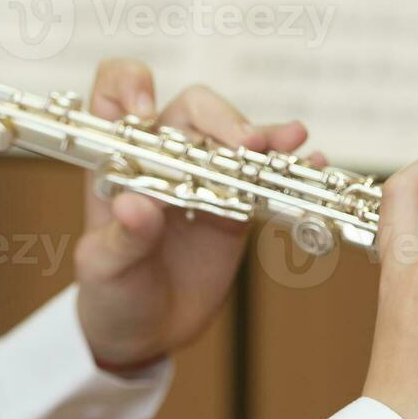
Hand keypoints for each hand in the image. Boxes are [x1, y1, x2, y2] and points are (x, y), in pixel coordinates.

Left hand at [75, 59, 319, 370]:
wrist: (144, 332)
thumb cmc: (110, 293)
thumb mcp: (104, 268)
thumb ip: (122, 237)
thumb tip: (136, 205)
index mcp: (118, 160)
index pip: (115, 97)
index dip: (129, 86)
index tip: (146, 111)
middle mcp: (163, 159)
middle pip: (193, 110)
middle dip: (220, 118)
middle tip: (244, 143)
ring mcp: (204, 178)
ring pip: (235, 139)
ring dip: (264, 136)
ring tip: (291, 141)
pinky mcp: (236, 204)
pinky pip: (265, 177)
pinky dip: (288, 167)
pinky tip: (313, 163)